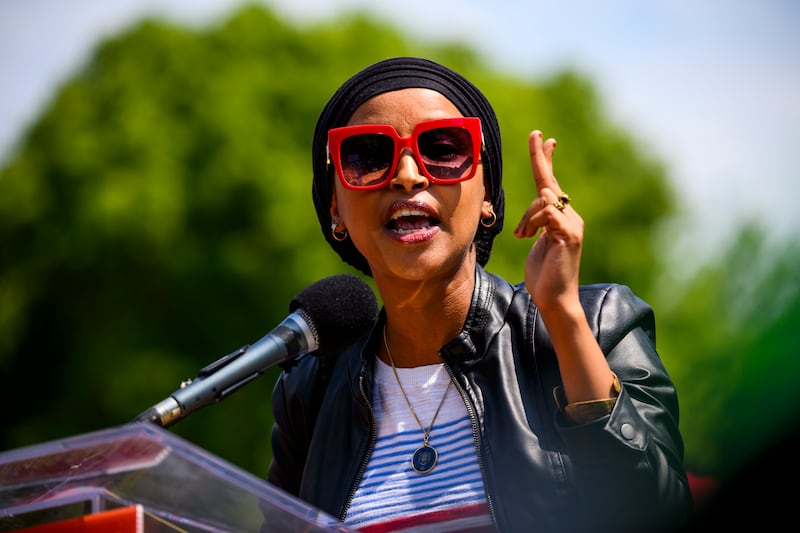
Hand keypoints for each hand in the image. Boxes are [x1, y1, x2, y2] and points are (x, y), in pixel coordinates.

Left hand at [513, 131, 583, 311]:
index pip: (551, 184)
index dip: (546, 160)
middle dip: (540, 158)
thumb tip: (532, 213)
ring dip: (527, 216)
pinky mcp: (569, 234)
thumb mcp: (536, 244)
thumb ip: (536, 225)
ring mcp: (572, 225)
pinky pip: (547, 212)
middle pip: (549, 184)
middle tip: (536, 135)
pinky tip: (528, 236)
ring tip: (522, 236)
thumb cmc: (544, 276)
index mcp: (561, 218)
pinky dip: (533, 221)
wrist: (555, 300)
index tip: (543, 139)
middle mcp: (571, 217)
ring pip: (544, 199)